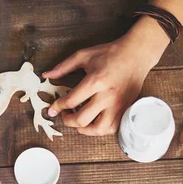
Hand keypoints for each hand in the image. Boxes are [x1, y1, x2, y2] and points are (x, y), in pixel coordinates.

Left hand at [43, 17, 169, 135]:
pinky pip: (112, 128)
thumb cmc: (110, 53)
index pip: (71, 101)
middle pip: (82, 119)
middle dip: (67, 120)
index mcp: (96, 81)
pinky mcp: (126, 109)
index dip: (57, 107)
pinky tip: (94, 121)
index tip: (52, 109)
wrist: (136, 54)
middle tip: (65, 115)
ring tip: (79, 122)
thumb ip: (63, 66)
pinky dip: (101, 129)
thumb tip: (46, 75)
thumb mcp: (84, 55)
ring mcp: (118, 105)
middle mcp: (107, 96)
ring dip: (84, 129)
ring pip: (99, 129)